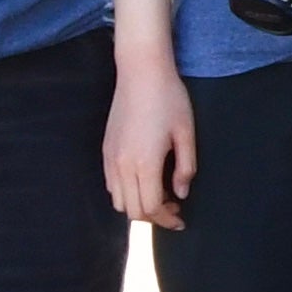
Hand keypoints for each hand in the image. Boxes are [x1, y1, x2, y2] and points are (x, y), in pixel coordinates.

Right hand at [104, 54, 197, 232]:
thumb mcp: (186, 133)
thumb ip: (185, 167)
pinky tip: (144, 181)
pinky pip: (111, 184)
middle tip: (174, 208)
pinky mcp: (106, 149)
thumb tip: (181, 193)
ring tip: (159, 194)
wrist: (141, 72)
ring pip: (118, 200)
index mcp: (145, 163)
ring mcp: (111, 158)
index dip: (167, 220)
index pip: (151, 208)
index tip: (181, 220)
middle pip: (133, 210)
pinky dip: (126, 192)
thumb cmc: (169, 99)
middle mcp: (123, 165)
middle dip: (154, 217)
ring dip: (138, 205)